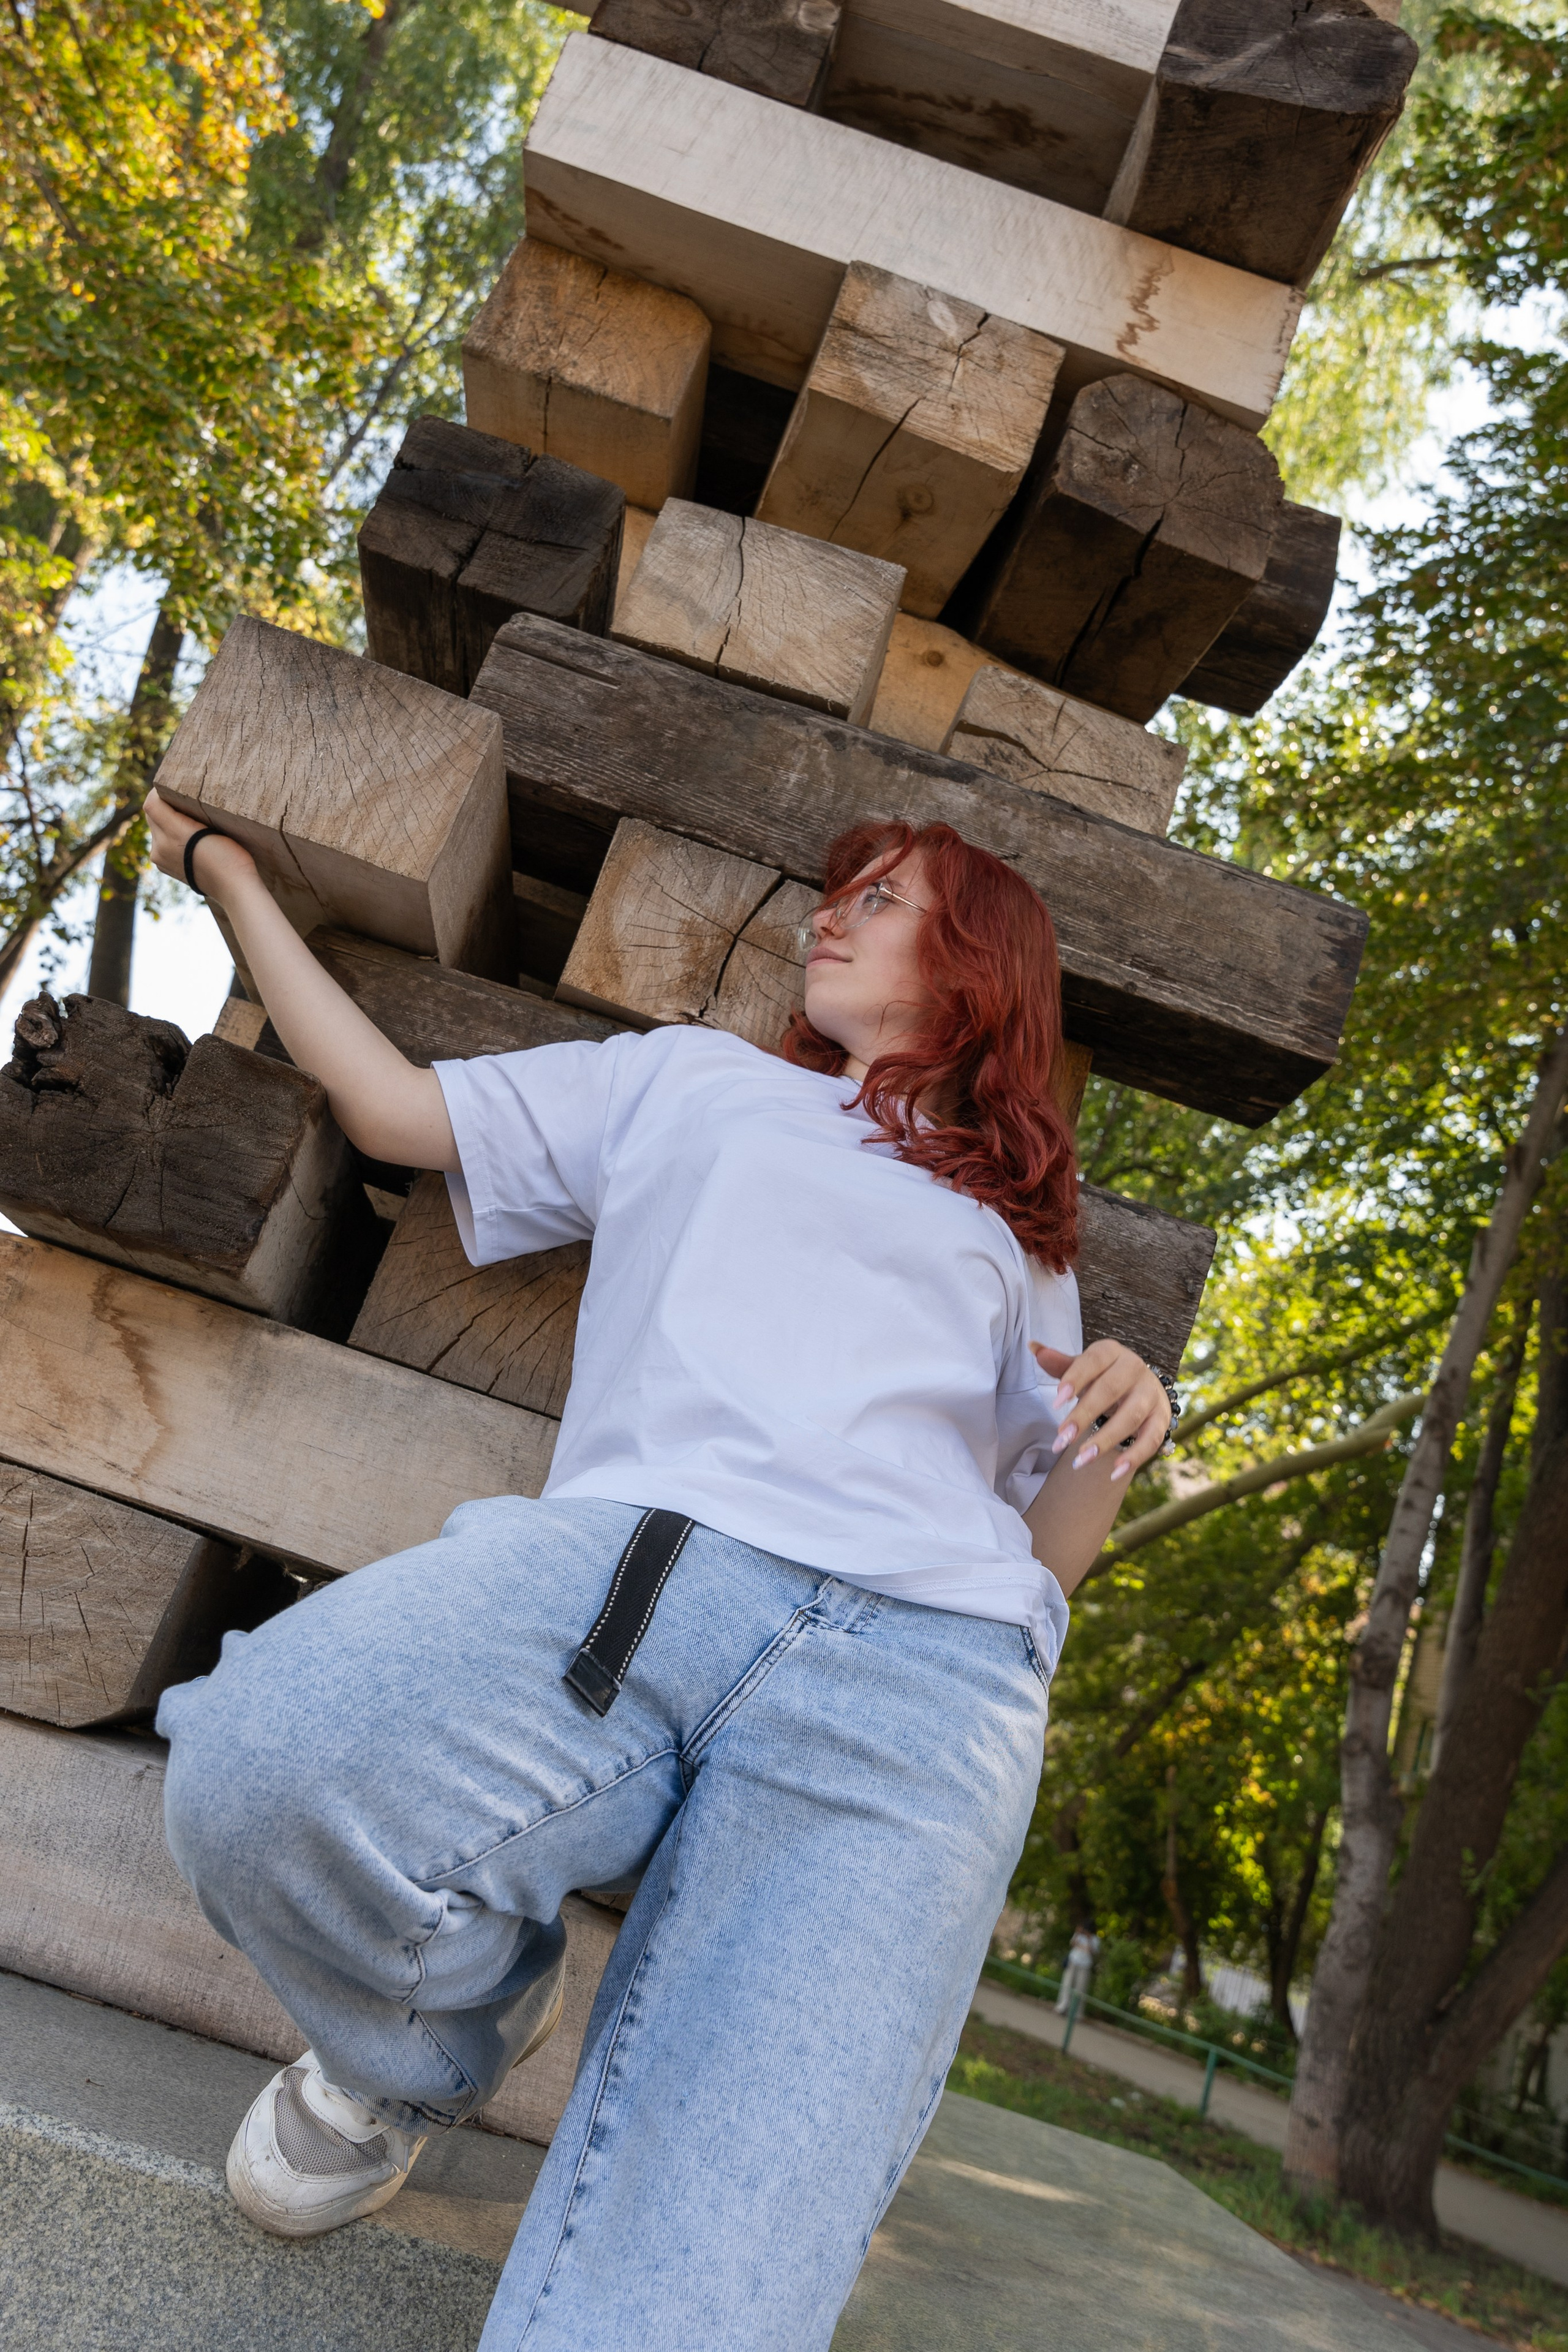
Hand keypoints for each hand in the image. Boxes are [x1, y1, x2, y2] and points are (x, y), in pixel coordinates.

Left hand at [145, 787, 256, 904]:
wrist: (235, 887)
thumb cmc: (227, 855)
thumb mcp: (205, 827)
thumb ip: (178, 812)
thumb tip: (156, 797)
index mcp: (168, 835)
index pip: (151, 804)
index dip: (159, 791)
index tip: (173, 785)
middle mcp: (159, 849)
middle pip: (154, 816)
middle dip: (166, 807)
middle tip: (187, 803)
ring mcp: (163, 861)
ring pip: (159, 830)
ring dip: (169, 822)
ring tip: (191, 823)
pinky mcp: (169, 869)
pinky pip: (164, 844)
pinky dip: (172, 837)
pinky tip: (190, 840)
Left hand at [1031, 1340, 1170, 1484]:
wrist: (1141, 1384)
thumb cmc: (1103, 1376)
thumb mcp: (1083, 1368)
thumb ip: (1060, 1363)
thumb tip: (1033, 1347)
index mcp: (1112, 1352)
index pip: (1093, 1361)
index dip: (1075, 1379)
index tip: (1056, 1401)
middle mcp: (1135, 1369)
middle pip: (1109, 1390)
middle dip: (1083, 1416)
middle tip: (1061, 1439)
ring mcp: (1151, 1394)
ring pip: (1130, 1417)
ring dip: (1105, 1441)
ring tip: (1080, 1460)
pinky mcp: (1161, 1418)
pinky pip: (1151, 1439)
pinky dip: (1134, 1457)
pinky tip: (1114, 1472)